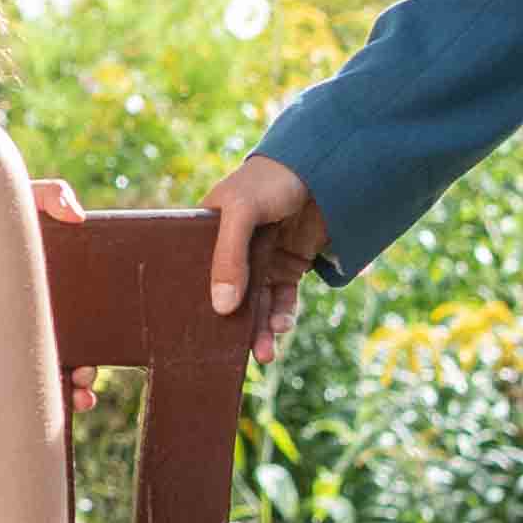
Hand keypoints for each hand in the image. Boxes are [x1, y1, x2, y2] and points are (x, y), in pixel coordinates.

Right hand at [202, 154, 330, 361]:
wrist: (325, 165)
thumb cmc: (272, 179)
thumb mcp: (242, 213)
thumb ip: (229, 258)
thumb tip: (222, 308)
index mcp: (209, 232)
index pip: (198, 273)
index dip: (199, 302)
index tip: (197, 334)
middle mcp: (234, 248)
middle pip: (230, 295)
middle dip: (235, 327)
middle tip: (239, 357)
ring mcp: (264, 258)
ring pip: (258, 302)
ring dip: (261, 328)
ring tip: (264, 354)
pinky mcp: (291, 264)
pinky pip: (284, 297)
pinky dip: (283, 314)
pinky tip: (283, 326)